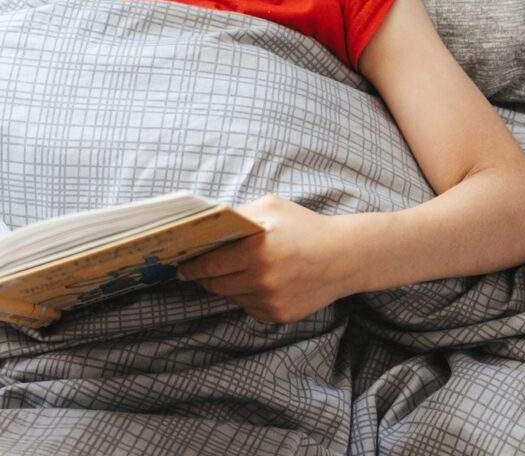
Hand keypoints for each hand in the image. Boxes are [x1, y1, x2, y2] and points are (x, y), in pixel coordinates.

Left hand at [174, 194, 355, 323]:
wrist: (344, 257)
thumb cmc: (305, 227)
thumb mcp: (271, 208)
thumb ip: (239, 216)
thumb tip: (208, 224)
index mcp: (256, 251)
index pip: (209, 264)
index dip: (191, 266)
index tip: (181, 266)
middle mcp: (261, 280)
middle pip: (215, 285)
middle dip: (205, 277)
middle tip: (198, 270)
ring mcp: (270, 301)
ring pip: (232, 297)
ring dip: (227, 286)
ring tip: (234, 271)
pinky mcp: (279, 315)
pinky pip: (250, 307)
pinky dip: (248, 296)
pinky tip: (259, 281)